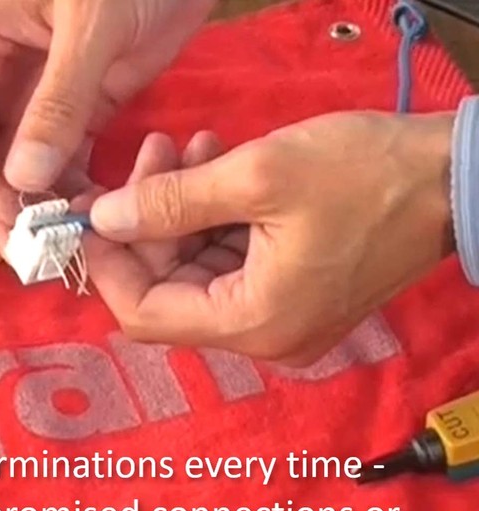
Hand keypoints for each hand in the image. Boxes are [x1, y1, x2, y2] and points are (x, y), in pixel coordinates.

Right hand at [0, 0, 214, 251]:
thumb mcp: (90, 21)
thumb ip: (57, 101)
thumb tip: (25, 179)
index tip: (6, 214)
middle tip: (30, 247)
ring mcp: (37, 95)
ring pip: (15, 168)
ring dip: (34, 207)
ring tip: (62, 242)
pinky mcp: (80, 107)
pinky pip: (62, 162)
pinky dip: (70, 192)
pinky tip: (89, 217)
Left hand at [87, 111, 455, 365]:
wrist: (458, 181)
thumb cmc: (366, 176)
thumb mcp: (259, 176)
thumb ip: (170, 201)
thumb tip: (103, 219)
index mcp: (251, 323)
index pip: (145, 315)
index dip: (109, 267)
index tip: (91, 216)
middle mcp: (260, 337)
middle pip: (170, 291)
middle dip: (148, 224)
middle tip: (148, 157)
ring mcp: (278, 320)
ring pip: (198, 272)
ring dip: (180, 212)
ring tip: (186, 149)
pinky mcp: (292, 297)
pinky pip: (231, 265)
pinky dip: (213, 220)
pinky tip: (213, 166)